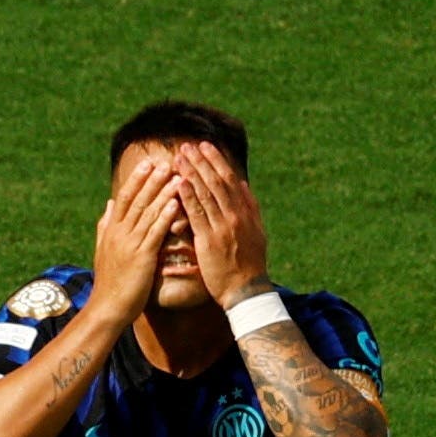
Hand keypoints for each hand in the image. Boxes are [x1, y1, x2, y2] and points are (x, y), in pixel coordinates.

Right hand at [92, 156, 184, 321]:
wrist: (107, 308)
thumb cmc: (109, 283)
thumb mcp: (103, 249)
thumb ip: (106, 225)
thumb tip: (108, 204)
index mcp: (111, 230)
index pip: (124, 198)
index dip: (136, 180)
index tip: (148, 164)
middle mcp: (119, 233)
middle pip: (136, 200)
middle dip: (151, 180)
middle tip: (166, 162)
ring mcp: (130, 244)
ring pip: (147, 212)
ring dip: (162, 193)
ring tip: (176, 176)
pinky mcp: (142, 257)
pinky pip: (155, 232)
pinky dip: (165, 216)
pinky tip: (175, 203)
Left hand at [175, 142, 271, 308]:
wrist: (247, 291)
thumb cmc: (249, 263)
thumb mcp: (256, 232)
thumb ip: (250, 207)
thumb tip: (243, 185)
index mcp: (246, 212)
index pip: (230, 179)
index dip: (217, 161)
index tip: (205, 146)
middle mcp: (236, 216)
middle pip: (217, 181)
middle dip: (201, 161)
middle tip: (187, 145)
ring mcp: (223, 227)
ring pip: (206, 194)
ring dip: (192, 173)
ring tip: (179, 157)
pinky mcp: (209, 241)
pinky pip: (197, 214)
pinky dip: (188, 197)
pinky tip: (179, 183)